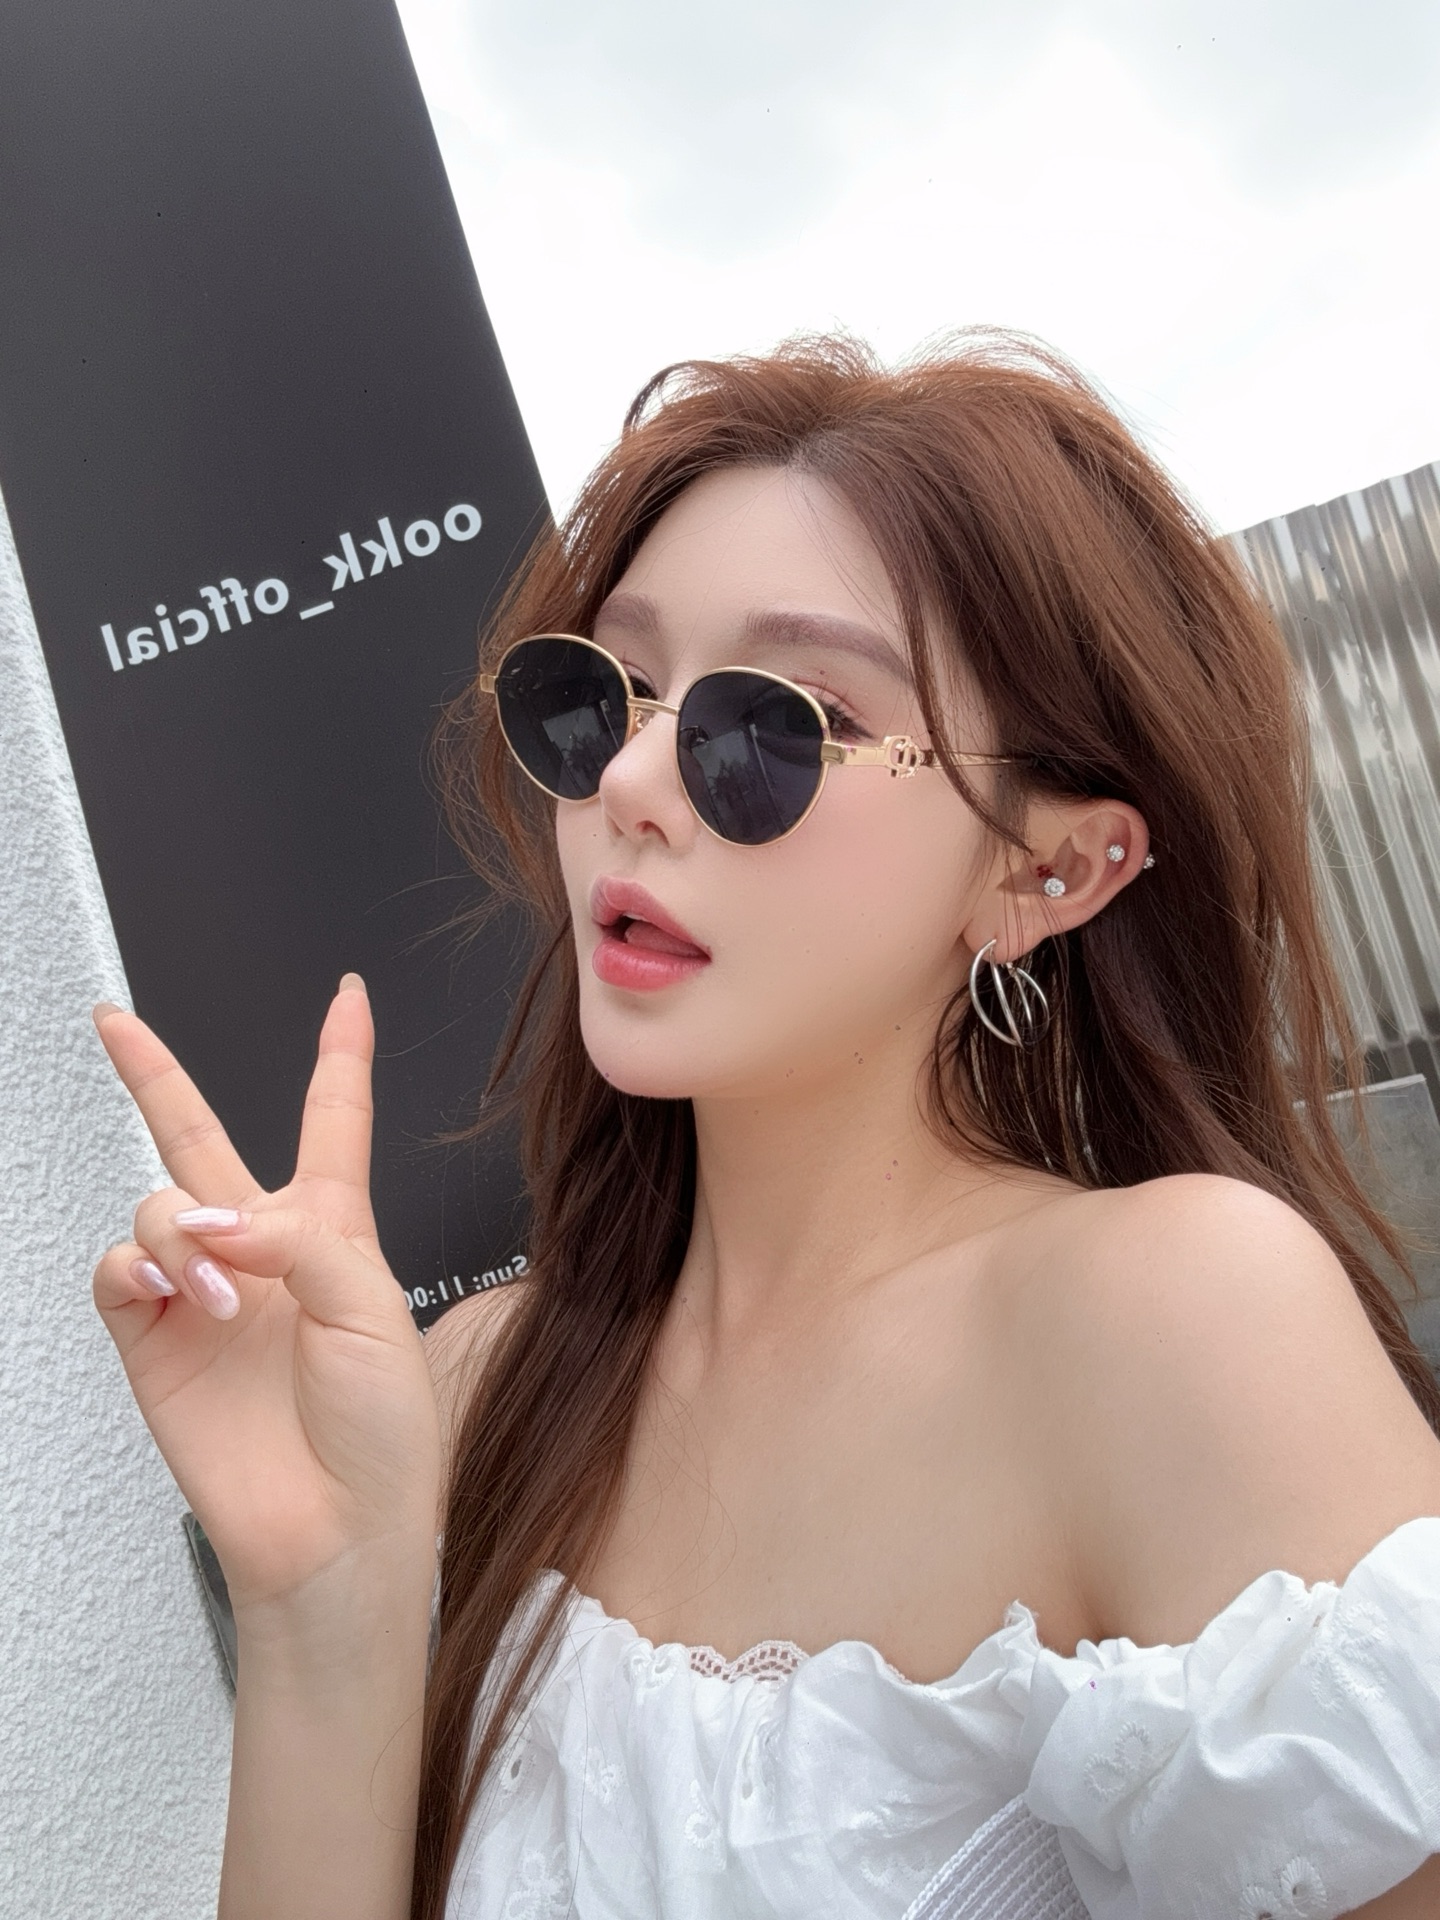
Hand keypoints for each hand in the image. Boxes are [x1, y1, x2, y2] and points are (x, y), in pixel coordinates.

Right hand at [90, 977, 440, 1617]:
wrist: (336, 1533)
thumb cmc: (382, 1433)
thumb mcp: (374, 1308)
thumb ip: (295, 1239)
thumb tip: (208, 1220)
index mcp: (335, 1231)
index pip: (334, 1120)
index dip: (340, 1056)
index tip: (347, 997)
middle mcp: (262, 1250)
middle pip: (201, 1136)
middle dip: (155, 1076)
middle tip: (114, 1021)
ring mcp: (202, 1293)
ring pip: (158, 1200)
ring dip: (185, 1227)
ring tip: (224, 1290)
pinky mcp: (152, 1339)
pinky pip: (119, 1267)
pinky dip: (144, 1265)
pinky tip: (184, 1295)